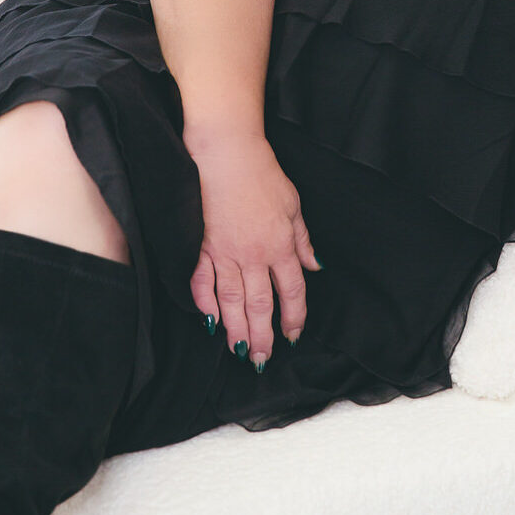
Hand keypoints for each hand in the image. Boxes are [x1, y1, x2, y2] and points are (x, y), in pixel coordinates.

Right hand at [185, 130, 320, 369]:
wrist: (227, 155)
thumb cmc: (262, 175)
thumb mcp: (294, 204)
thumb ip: (303, 240)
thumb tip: (314, 266)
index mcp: (280, 245)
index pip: (291, 291)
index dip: (293, 316)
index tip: (293, 335)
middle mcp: (253, 256)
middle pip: (259, 305)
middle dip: (263, 335)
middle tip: (262, 359)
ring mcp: (224, 254)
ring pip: (230, 302)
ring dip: (236, 330)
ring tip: (239, 351)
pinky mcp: (200, 247)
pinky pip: (201, 283)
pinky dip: (204, 304)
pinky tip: (208, 321)